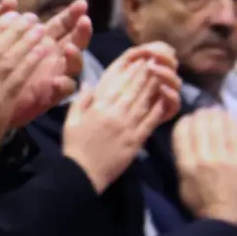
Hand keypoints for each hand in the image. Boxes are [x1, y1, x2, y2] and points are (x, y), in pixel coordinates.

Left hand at [7, 0, 94, 126]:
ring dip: (76, 55)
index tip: (80, 3)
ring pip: (75, 63)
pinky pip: (64, 90)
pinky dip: (63, 84)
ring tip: (71, 48)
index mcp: (44, 40)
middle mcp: (54, 56)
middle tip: (84, 19)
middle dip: (82, 29)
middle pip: (76, 40)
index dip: (71, 14)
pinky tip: (57, 81)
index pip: (62, 24)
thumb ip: (3, 20)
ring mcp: (56, 75)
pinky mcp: (51, 94)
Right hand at [63, 45, 177, 191]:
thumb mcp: (71, 121)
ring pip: (144, 103)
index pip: (119, 85)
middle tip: (156, 63)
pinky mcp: (136, 141)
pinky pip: (150, 122)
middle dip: (146, 75)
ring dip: (154, 88)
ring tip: (162, 75)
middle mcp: (116, 114)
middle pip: (135, 90)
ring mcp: (128, 127)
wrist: (82, 173)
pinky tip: (165, 100)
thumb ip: (81, 102)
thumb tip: (89, 84)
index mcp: (99, 108)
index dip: (131, 72)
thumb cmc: (74, 147)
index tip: (140, 62)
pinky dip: (158, 110)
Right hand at [173, 109, 236, 230]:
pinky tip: (231, 117)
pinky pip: (235, 134)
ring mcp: (223, 158)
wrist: (226, 220)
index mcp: (185, 164)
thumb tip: (188, 142)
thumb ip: (184, 161)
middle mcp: (202, 157)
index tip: (190, 119)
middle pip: (200, 124)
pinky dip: (232, 122)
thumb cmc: (201, 204)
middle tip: (205, 112)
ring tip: (217, 111)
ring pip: (218, 125)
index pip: (182, 131)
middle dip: (202, 114)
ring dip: (217, 114)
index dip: (186, 120)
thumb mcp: (183, 183)